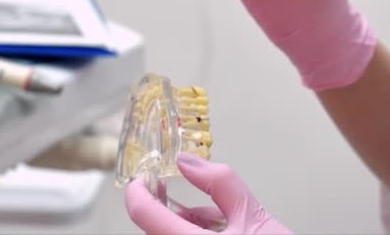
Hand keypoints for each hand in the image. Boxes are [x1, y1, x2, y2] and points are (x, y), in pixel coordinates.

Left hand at [125, 153, 291, 233]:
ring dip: (182, 225)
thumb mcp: (251, 213)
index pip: (144, 214)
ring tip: (213, 219)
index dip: (137, 190)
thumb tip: (188, 162)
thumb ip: (218, 182)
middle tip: (183, 196)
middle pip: (155, 228)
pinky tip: (217, 231)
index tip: (141, 179)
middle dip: (168, 210)